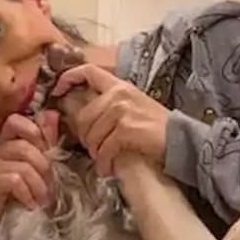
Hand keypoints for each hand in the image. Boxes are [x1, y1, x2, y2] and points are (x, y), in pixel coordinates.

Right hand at [0, 111, 59, 225]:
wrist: (22, 226)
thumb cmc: (34, 195)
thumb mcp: (45, 164)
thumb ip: (47, 139)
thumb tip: (52, 114)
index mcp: (7, 141)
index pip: (15, 121)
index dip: (35, 133)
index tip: (48, 153)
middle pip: (24, 146)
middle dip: (44, 168)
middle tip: (50, 186)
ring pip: (22, 165)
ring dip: (38, 185)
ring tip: (41, 198)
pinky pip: (13, 180)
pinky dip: (27, 193)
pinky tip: (29, 203)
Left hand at [52, 64, 168, 174]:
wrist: (181, 138)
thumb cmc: (158, 126)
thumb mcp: (134, 105)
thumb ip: (112, 104)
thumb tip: (86, 117)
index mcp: (120, 85)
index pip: (89, 71)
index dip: (69, 78)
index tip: (58, 91)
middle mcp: (119, 94)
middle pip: (84, 115)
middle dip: (85, 137)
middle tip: (94, 149)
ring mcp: (122, 111)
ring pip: (92, 135)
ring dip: (96, 153)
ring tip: (104, 160)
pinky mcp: (125, 129)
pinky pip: (104, 148)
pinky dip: (104, 162)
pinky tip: (109, 167)